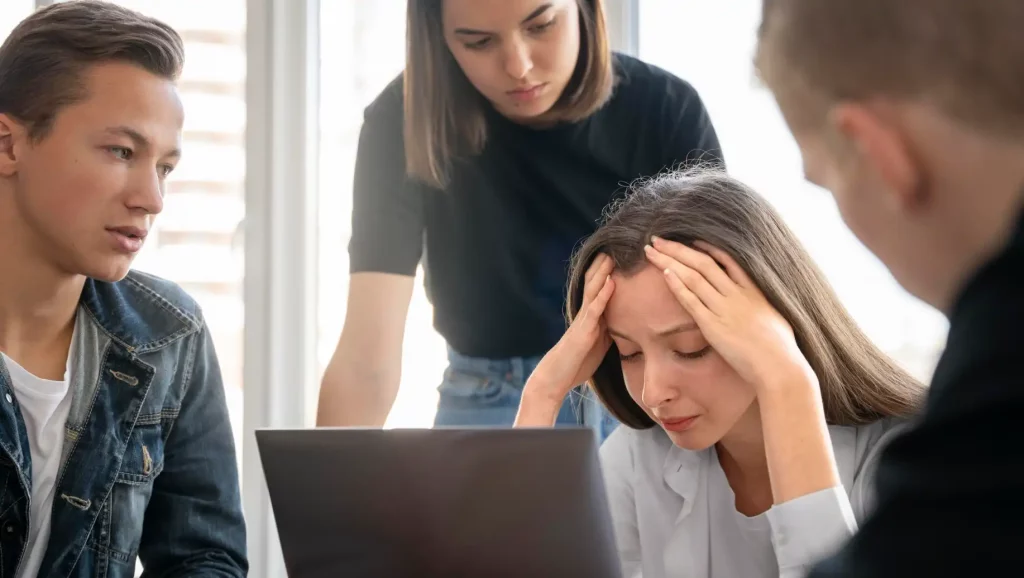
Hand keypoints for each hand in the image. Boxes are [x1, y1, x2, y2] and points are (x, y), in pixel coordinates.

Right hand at [524, 254, 615, 401]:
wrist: (556, 379)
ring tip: (613, 253)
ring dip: (604, 271)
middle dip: (605, 264)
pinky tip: (611, 282)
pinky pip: (594, 309)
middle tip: (616, 242)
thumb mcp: (598, 344)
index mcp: (590, 316)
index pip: (599, 287)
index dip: (607, 270)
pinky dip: (604, 294)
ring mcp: (583, 320)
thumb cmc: (576, 364)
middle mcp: (585, 314)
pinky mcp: (583, 331)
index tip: (620, 254)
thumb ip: (609, 331)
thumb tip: (626, 324)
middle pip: (595, 282)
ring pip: (594, 290)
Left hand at [644, 237, 814, 391]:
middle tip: (657, 239)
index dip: (706, 247)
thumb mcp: (776, 316)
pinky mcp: (713, 326)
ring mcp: (724, 309)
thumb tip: (757, 306)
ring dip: (669, 261)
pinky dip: (677, 285)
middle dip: (678, 249)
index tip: (690, 240)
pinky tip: (664, 272)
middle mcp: (736, 295)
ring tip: (651, 250)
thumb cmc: (781, 348)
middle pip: (702, 263)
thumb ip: (760, 306)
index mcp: (753, 290)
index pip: (727, 259)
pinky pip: (691, 301)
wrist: (779, 367)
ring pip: (693, 277)